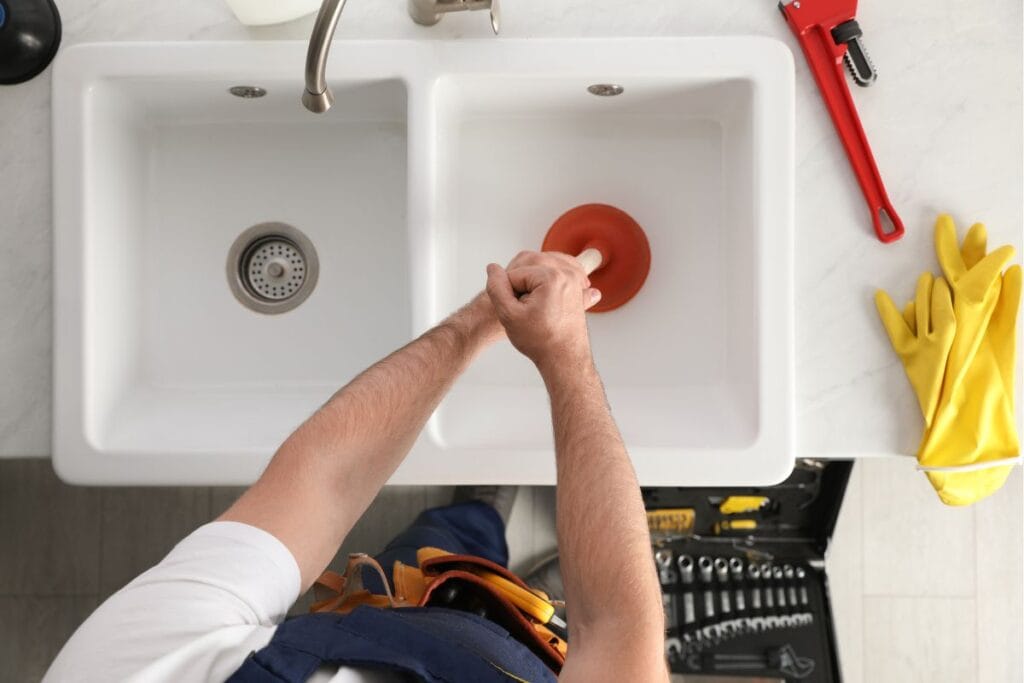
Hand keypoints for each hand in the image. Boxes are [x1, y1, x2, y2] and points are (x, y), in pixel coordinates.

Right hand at [485, 251, 601, 370]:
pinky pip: (556, 272)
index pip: (514, 274)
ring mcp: (575, 279)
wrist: (564, 358)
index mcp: (551, 277)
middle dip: (521, 287)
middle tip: (527, 310)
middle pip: (528, 268)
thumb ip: (496, 288)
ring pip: (540, 269)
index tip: (518, 311)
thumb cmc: (542, 341)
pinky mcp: (577, 285)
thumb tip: (492, 268)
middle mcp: (567, 273)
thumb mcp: (509, 315)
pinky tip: (543, 298)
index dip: (509, 294)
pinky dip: (547, 280)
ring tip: (534, 307)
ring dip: (532, 284)